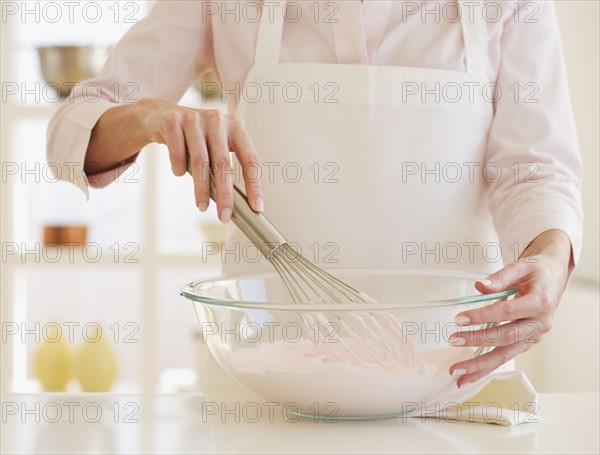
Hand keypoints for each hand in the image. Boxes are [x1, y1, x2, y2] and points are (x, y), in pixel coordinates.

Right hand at [136, 98, 262, 222]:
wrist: (160, 117)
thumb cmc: (195, 139)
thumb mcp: (215, 147)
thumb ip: (224, 168)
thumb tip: (234, 205)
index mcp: (236, 127)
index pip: (250, 159)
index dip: (254, 185)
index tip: (256, 207)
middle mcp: (218, 120)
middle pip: (224, 164)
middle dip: (225, 194)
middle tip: (224, 216)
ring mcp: (194, 118)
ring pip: (200, 161)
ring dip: (201, 189)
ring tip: (202, 207)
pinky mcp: (173, 120)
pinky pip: (177, 152)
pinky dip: (179, 168)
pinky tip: (179, 172)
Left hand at [448, 229, 573, 386]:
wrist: (554, 278)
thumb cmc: (537, 272)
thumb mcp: (520, 266)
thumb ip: (500, 277)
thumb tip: (479, 286)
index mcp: (540, 303)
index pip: (507, 312)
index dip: (482, 316)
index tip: (460, 318)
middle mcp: (539, 324)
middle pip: (505, 337)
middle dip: (477, 340)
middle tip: (453, 340)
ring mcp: (533, 336)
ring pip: (505, 355)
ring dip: (480, 366)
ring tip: (458, 373)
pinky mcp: (526, 342)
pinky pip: (505, 357)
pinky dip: (486, 368)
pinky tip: (469, 375)